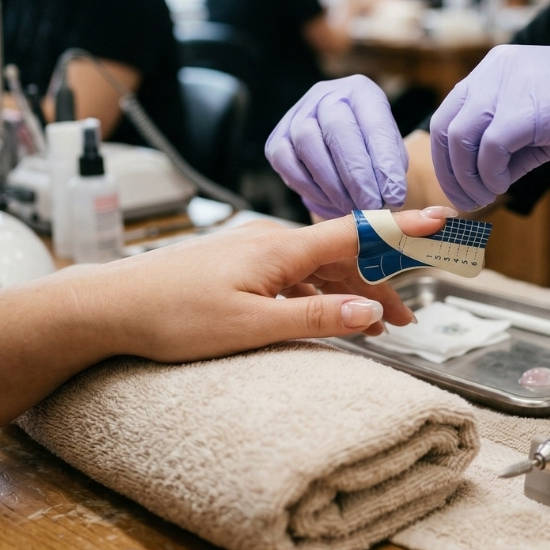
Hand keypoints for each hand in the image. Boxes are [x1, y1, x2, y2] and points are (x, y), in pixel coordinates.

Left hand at [77, 209, 451, 361]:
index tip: (443, 220)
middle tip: (407, 323)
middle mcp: (271, 241)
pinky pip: (294, 278)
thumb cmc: (171, 317)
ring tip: (376, 329)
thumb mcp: (250, 327)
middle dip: (381, 287)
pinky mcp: (239, 267)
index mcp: (280, 249)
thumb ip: (315, 318)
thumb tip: (370, 313)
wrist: (107, 306)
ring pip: (318, 271)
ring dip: (350, 297)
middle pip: (343, 258)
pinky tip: (327, 318)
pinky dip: (319, 298)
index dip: (403, 228)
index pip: (356, 232)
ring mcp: (254, 252)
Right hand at [265, 76, 407, 217]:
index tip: (395, 195)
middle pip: (337, 128)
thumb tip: (390, 198)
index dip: (384, 162)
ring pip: (307, 143)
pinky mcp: (277, 139)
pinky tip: (327, 200)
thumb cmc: (371, 150)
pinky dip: (307, 186)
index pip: (374, 123)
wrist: (341, 147)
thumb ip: (391, 170)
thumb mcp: (390, 153)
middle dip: (356, 174)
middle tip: (371, 206)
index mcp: (361, 92)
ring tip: (351, 207)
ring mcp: (297, 114)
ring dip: (331, 183)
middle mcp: (325, 95)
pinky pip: (285, 161)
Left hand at [430, 43, 549, 210]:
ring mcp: (510, 84)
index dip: (447, 155)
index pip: (450, 112)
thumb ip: (508, 142)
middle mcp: (497, 69)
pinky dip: (491, 174)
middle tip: (468, 200)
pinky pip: (489, 149)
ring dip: (469, 177)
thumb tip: (479, 177)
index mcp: (498, 67)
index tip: (461, 185)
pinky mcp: (526, 108)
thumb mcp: (543, 123)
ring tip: (488, 196)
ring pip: (460, 138)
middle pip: (446, 126)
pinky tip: (506, 185)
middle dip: (450, 171)